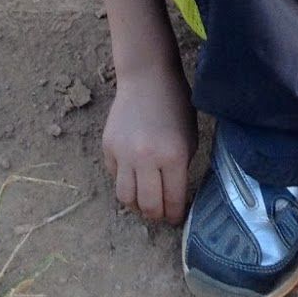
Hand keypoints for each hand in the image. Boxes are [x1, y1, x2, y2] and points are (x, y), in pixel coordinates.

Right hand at [102, 64, 195, 225]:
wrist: (147, 78)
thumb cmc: (175, 105)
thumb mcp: (189, 137)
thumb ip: (182, 167)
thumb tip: (174, 196)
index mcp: (174, 156)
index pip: (173, 200)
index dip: (176, 214)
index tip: (176, 218)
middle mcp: (147, 158)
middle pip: (148, 205)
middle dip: (157, 215)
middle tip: (161, 214)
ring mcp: (124, 154)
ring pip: (126, 198)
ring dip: (137, 205)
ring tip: (145, 201)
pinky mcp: (108, 148)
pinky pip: (115, 178)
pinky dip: (125, 182)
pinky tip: (134, 176)